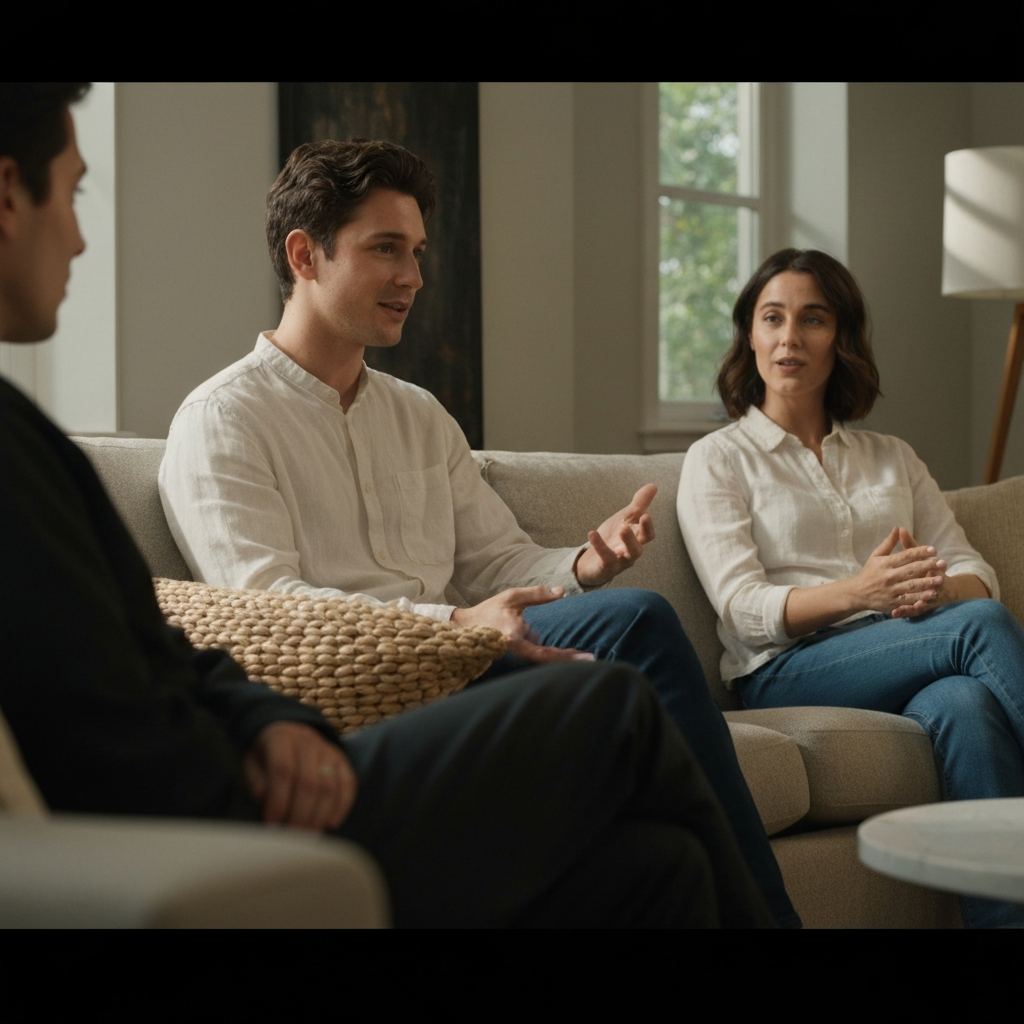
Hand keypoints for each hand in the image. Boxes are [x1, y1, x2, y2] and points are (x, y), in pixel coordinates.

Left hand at [244, 721, 357, 831]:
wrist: (290, 730)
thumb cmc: (266, 754)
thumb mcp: (251, 761)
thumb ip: (255, 780)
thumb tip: (263, 798)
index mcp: (282, 738)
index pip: (283, 770)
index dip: (278, 800)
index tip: (272, 824)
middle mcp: (308, 741)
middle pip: (309, 781)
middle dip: (300, 814)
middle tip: (292, 837)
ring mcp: (328, 750)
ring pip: (329, 785)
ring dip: (319, 815)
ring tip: (309, 836)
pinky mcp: (342, 759)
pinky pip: (348, 783)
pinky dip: (342, 806)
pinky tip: (331, 824)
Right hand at [450, 586, 594, 663]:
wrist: (464, 627)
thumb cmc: (488, 611)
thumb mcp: (512, 597)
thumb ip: (537, 595)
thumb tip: (561, 592)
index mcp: (514, 638)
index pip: (544, 653)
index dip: (566, 657)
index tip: (586, 657)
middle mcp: (516, 652)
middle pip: (547, 662)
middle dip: (570, 661)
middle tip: (592, 659)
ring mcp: (515, 657)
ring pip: (542, 662)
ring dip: (562, 659)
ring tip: (584, 656)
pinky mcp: (515, 656)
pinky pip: (536, 658)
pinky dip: (551, 656)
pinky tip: (566, 653)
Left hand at [574, 484, 656, 586]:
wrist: (592, 562)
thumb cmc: (613, 538)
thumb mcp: (625, 518)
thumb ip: (639, 504)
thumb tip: (653, 485)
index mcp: (636, 539)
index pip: (647, 535)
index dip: (648, 526)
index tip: (646, 515)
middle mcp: (629, 552)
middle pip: (638, 548)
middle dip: (639, 535)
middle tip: (635, 521)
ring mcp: (618, 562)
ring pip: (627, 557)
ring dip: (626, 541)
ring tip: (622, 528)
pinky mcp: (604, 569)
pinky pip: (605, 559)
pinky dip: (599, 546)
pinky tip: (592, 533)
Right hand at [853, 526, 945, 618]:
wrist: (856, 593)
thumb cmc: (868, 572)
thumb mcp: (876, 555)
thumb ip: (889, 543)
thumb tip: (899, 528)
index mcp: (885, 563)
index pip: (905, 556)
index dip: (920, 552)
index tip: (933, 549)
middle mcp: (888, 576)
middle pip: (911, 570)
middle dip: (927, 566)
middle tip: (942, 563)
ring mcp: (890, 590)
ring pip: (911, 586)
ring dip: (927, 583)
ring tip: (940, 579)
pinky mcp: (892, 603)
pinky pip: (908, 600)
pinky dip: (919, 598)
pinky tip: (930, 595)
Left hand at [889, 528, 989, 617]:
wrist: (938, 590)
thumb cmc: (924, 569)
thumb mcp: (917, 557)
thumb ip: (910, 545)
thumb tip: (900, 528)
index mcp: (932, 571)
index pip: (935, 567)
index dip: (935, 565)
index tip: (937, 562)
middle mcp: (932, 585)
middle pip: (931, 584)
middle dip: (930, 583)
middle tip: (924, 584)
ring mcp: (927, 597)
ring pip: (924, 600)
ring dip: (919, 601)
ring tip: (913, 603)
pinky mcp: (918, 607)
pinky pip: (912, 611)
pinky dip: (905, 612)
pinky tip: (895, 613)